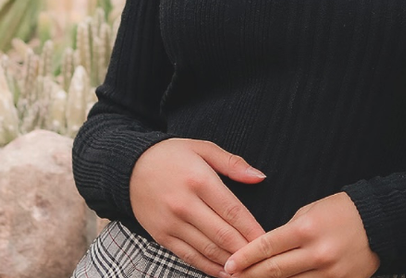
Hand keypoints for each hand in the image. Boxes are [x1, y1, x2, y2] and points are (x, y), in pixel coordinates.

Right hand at [130, 138, 266, 276]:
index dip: (251, 228)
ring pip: (206, 249)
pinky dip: (207, 266)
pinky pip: (188, 256)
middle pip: (222, 234)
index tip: (267, 239)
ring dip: (229, 261)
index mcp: (199, 180)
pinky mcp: (161, 236)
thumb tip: (259, 177)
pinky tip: (222, 271)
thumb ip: (233, 163)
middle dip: (245, 249)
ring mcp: (171, 223)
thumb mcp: (203, 148)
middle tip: (262, 259)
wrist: (129, 167)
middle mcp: (185, 204)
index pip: (232, 210)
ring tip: (247, 269)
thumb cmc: (172, 154)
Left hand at [222, 192, 379, 277]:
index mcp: (307, 228)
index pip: (267, 245)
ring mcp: (328, 272)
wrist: (378, 221)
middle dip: (249, 275)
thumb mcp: (311, 210)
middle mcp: (316, 253)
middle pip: (274, 270)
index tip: (228, 265)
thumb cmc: (342, 210)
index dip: (245, 257)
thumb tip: (268, 248)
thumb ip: (289, 230)